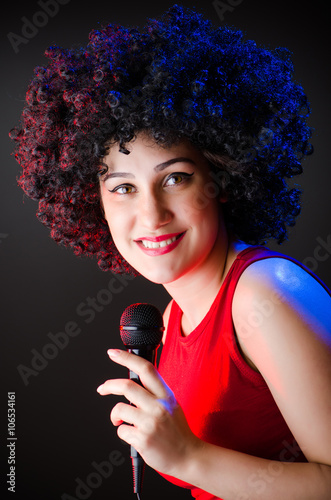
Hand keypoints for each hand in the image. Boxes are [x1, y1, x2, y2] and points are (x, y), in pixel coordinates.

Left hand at [96, 349, 201, 477]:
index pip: (145, 368)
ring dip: (115, 415)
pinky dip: (123, 432)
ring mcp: (151, 423)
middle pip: (126, 386)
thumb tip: (130, 385)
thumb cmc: (177, 431)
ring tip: (120, 420)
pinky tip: (134, 436)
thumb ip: (154, 394)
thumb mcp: (171, 405)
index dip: (126, 358)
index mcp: (165, 395)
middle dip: (109, 386)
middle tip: (102, 389)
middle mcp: (158, 406)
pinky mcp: (143, 439)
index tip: (113, 353)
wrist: (188, 457)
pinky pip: (121, 430)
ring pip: (120, 409)